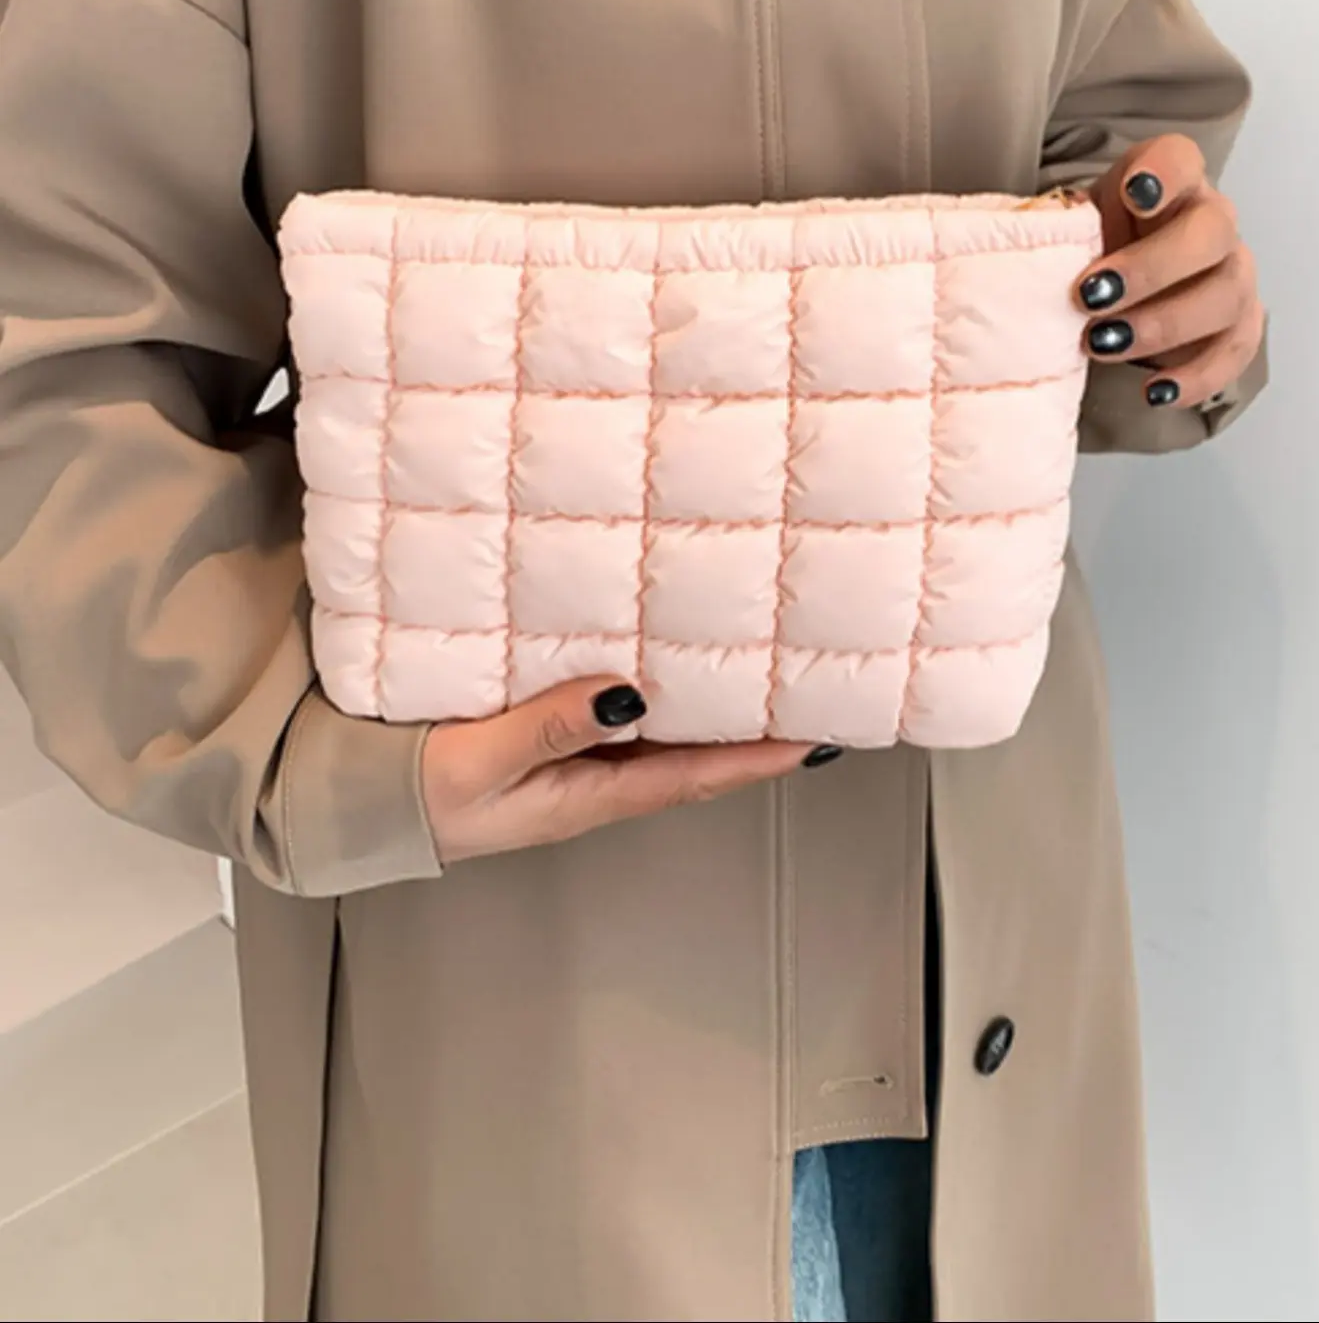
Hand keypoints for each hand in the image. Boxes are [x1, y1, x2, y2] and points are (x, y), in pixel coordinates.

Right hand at [421, 679, 824, 863]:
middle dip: (748, 729)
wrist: (357, 807)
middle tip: (804, 687)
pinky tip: (656, 657)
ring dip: (704, 705)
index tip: (815, 737)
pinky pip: (614, 713)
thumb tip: (629, 695)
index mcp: (587, 795)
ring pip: (657, 733)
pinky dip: (649, 690)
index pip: (693, 776)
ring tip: (753, 663)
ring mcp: (569, 760)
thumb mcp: (480, 763)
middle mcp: (591, 780)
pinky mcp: (543, 736)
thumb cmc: (415, 795)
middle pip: (690, 756)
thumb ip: (549, 727)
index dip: (757, 759)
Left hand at [1077, 134, 1263, 408]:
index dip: (1163, 173)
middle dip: (1150, 267)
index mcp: (1169, 182)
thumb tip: (998, 258)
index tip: (1132, 191)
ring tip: (1103, 346)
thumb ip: (1053, 231)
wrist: (1119, 287)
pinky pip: (1236, 351)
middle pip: (1211, 231)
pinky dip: (1198, 376)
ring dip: (1163, 325)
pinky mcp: (1239, 324)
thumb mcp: (1069, 230)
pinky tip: (1156, 391)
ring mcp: (1232, 272)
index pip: (1181, 160)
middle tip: (1089, 296)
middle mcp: (1211, 220)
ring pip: (1225, 294)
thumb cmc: (1092, 250)